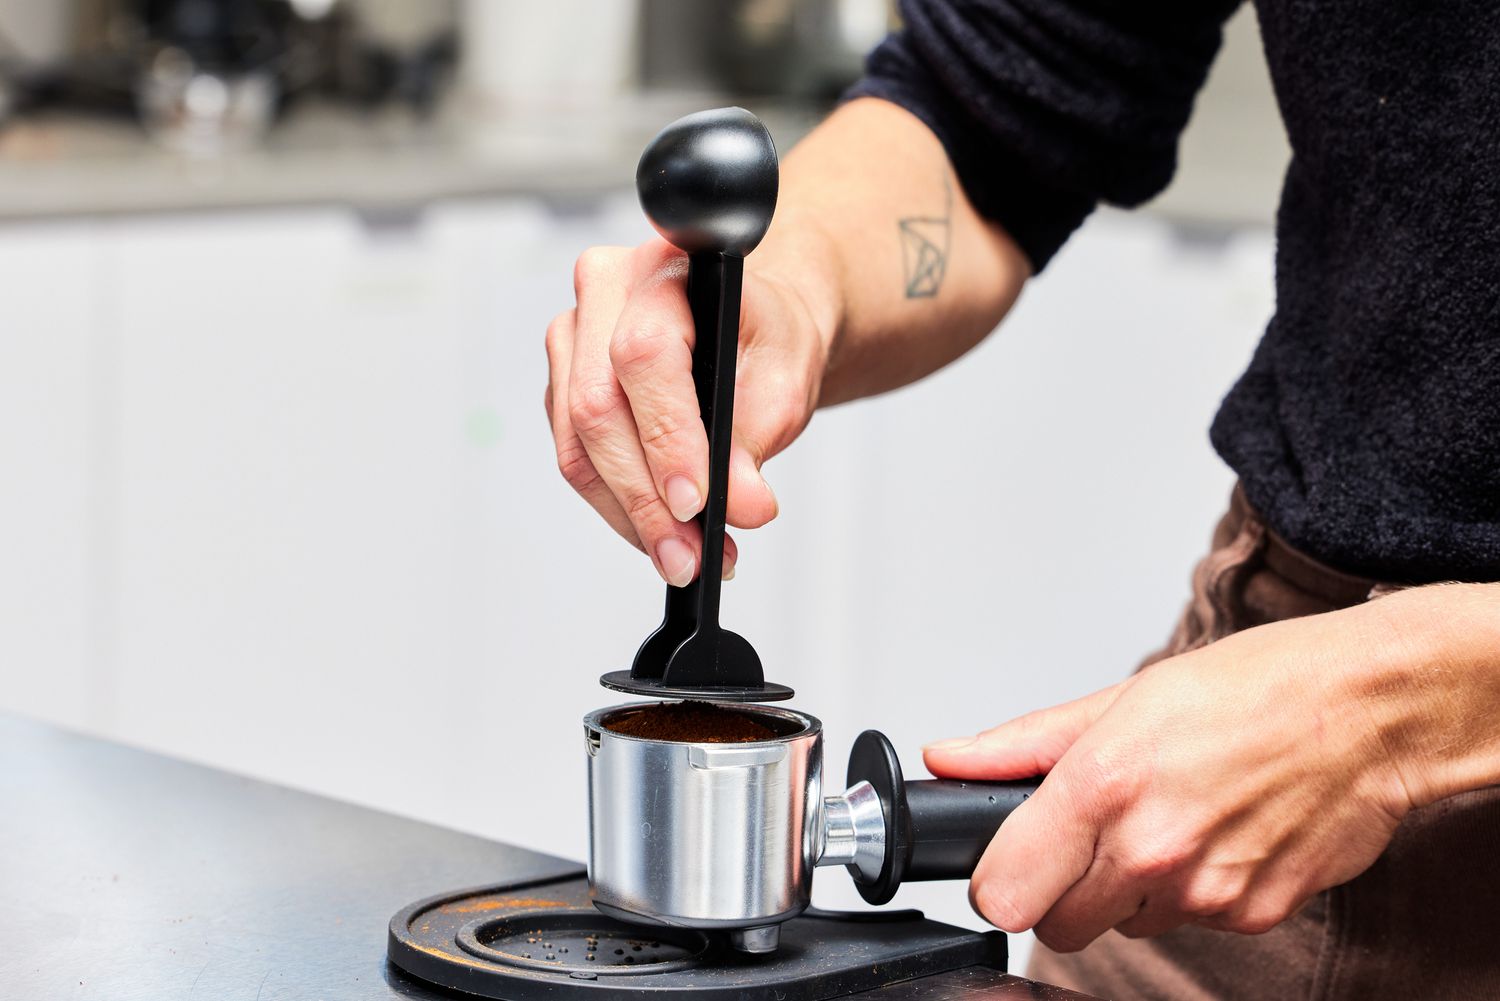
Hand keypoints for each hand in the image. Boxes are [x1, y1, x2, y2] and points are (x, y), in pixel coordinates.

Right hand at [545, 238, 832, 584]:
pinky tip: (661, 535)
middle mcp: (604, 291)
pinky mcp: (563, 384)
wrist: (755, 331)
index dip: (666, 438)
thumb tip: (740, 505)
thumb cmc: (768, 337)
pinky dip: (619, 507)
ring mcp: (573, 337)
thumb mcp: (787, 380)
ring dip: (631, 516)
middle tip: (691, 556)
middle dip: (646, 499)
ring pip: (578, 444)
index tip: (698, 504)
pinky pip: (576, 458)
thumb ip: (760, 438)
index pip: (644, 357)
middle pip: (597, 408)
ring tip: (684, 558)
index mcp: (662, 267)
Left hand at [923, 600, 1436, 951]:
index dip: (999, 879)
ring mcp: (1206, 891)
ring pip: (1126, 923)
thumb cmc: (1252, 689)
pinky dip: (1195, 890)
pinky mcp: (1254, 916)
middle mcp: (1151, 849)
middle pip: (1056, 925)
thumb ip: (1020, 745)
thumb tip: (946, 760)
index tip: (1013, 859)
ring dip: (1132, 887)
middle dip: (1062, 888)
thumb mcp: (1119, 699)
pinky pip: (1192, 922)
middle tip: (1097, 833)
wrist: (1369, 711)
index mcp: (1103, 785)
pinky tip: (1219, 833)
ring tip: (1172, 816)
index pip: (1002, 892)